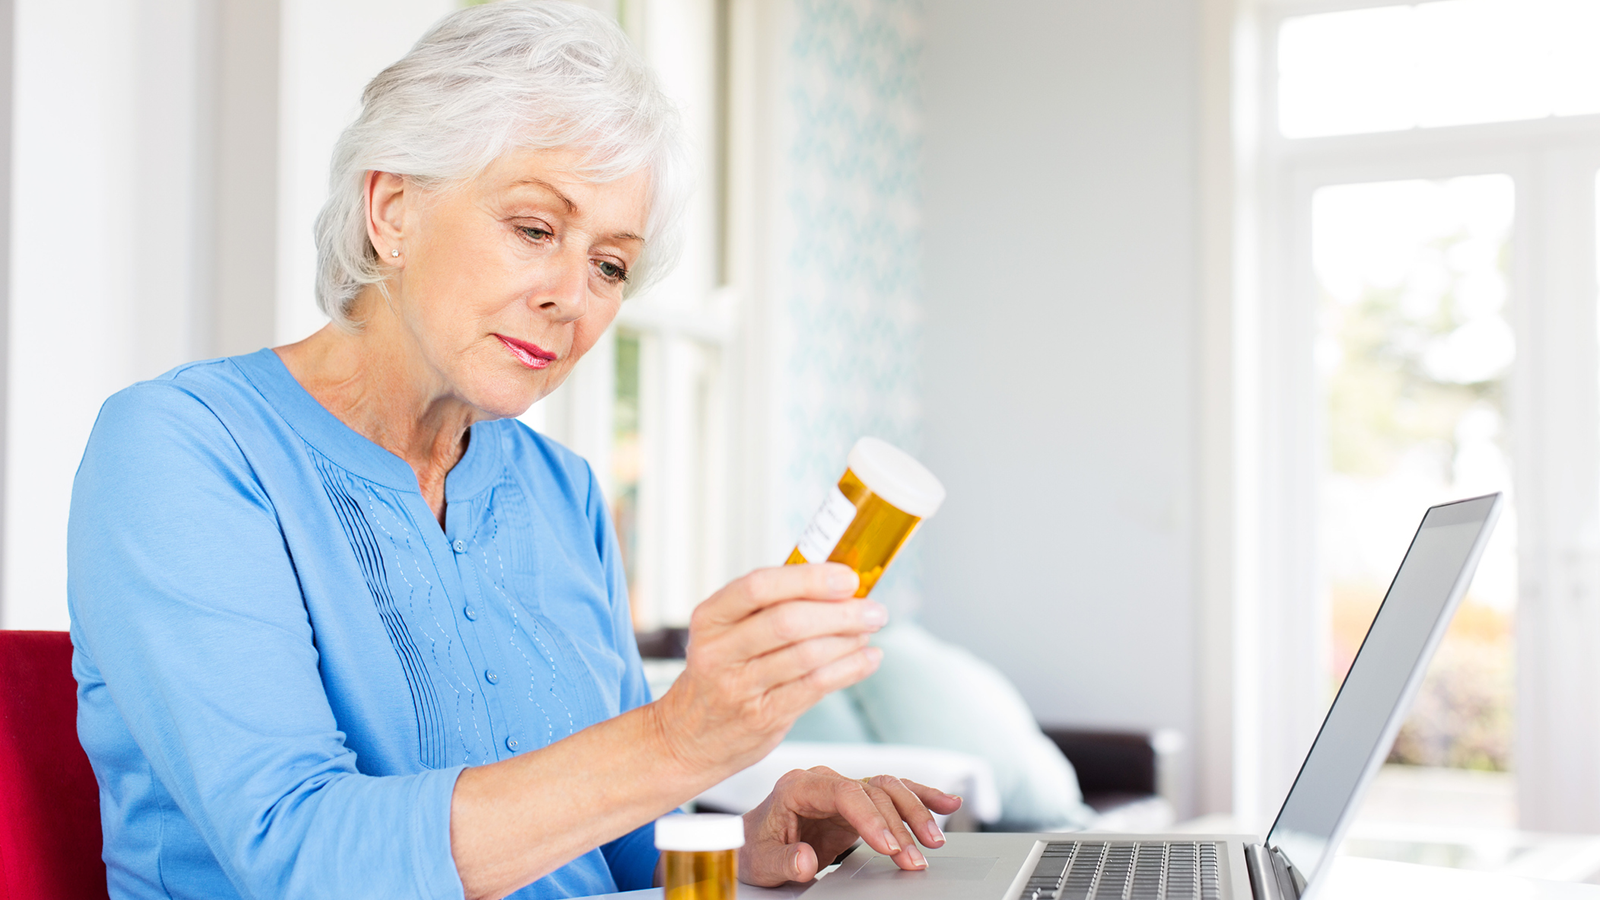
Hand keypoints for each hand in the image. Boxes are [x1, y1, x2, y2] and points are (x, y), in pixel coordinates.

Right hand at [653, 564, 885, 777]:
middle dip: (840, 613)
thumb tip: (836, 582)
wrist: (688, 737)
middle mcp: (719, 651)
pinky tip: (866, 659)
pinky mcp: (762, 717)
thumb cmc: (720, 673)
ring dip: (848, 640)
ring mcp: (739, 687)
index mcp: (710, 618)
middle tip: (873, 609)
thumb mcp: (725, 632)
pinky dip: (850, 669)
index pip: (759, 587)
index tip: (847, 578)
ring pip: (806, 656)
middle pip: (788, 622)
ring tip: (868, 631)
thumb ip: (769, 606)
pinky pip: (815, 687)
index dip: (809, 579)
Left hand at [739, 768, 964, 884]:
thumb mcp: (762, 862)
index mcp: (799, 787)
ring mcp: (844, 789)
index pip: (842, 792)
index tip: (888, 845)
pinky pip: (894, 794)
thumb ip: (784, 861)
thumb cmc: (755, 848)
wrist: (752, 843)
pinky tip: (946, 804)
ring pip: (889, 789)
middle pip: (872, 791)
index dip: (870, 816)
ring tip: (934, 841)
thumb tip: (805, 859)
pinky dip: (921, 797)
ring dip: (916, 812)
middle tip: (914, 858)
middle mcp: (825, 781)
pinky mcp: (859, 802)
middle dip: (898, 824)